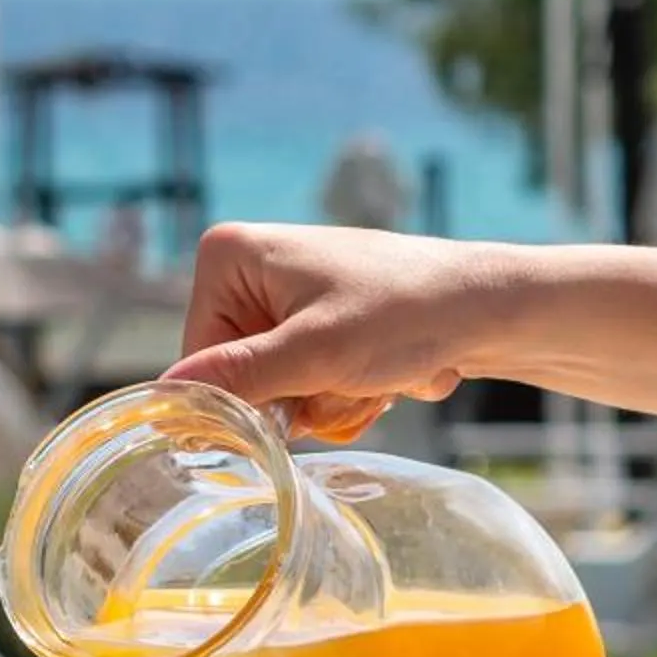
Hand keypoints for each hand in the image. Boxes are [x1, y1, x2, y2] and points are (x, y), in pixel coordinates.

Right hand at [168, 224, 514, 442]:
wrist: (493, 307)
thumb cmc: (408, 312)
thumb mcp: (316, 353)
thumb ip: (238, 378)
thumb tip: (163, 400)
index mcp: (226, 257)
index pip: (198, 360)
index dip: (249, 394)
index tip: (305, 392)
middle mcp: (246, 270)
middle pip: (240, 377)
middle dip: (301, 397)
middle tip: (353, 380)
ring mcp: (283, 296)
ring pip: (278, 389)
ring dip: (333, 399)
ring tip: (380, 372)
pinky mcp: (317, 319)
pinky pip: (309, 383)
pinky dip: (351, 391)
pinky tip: (391, 371)